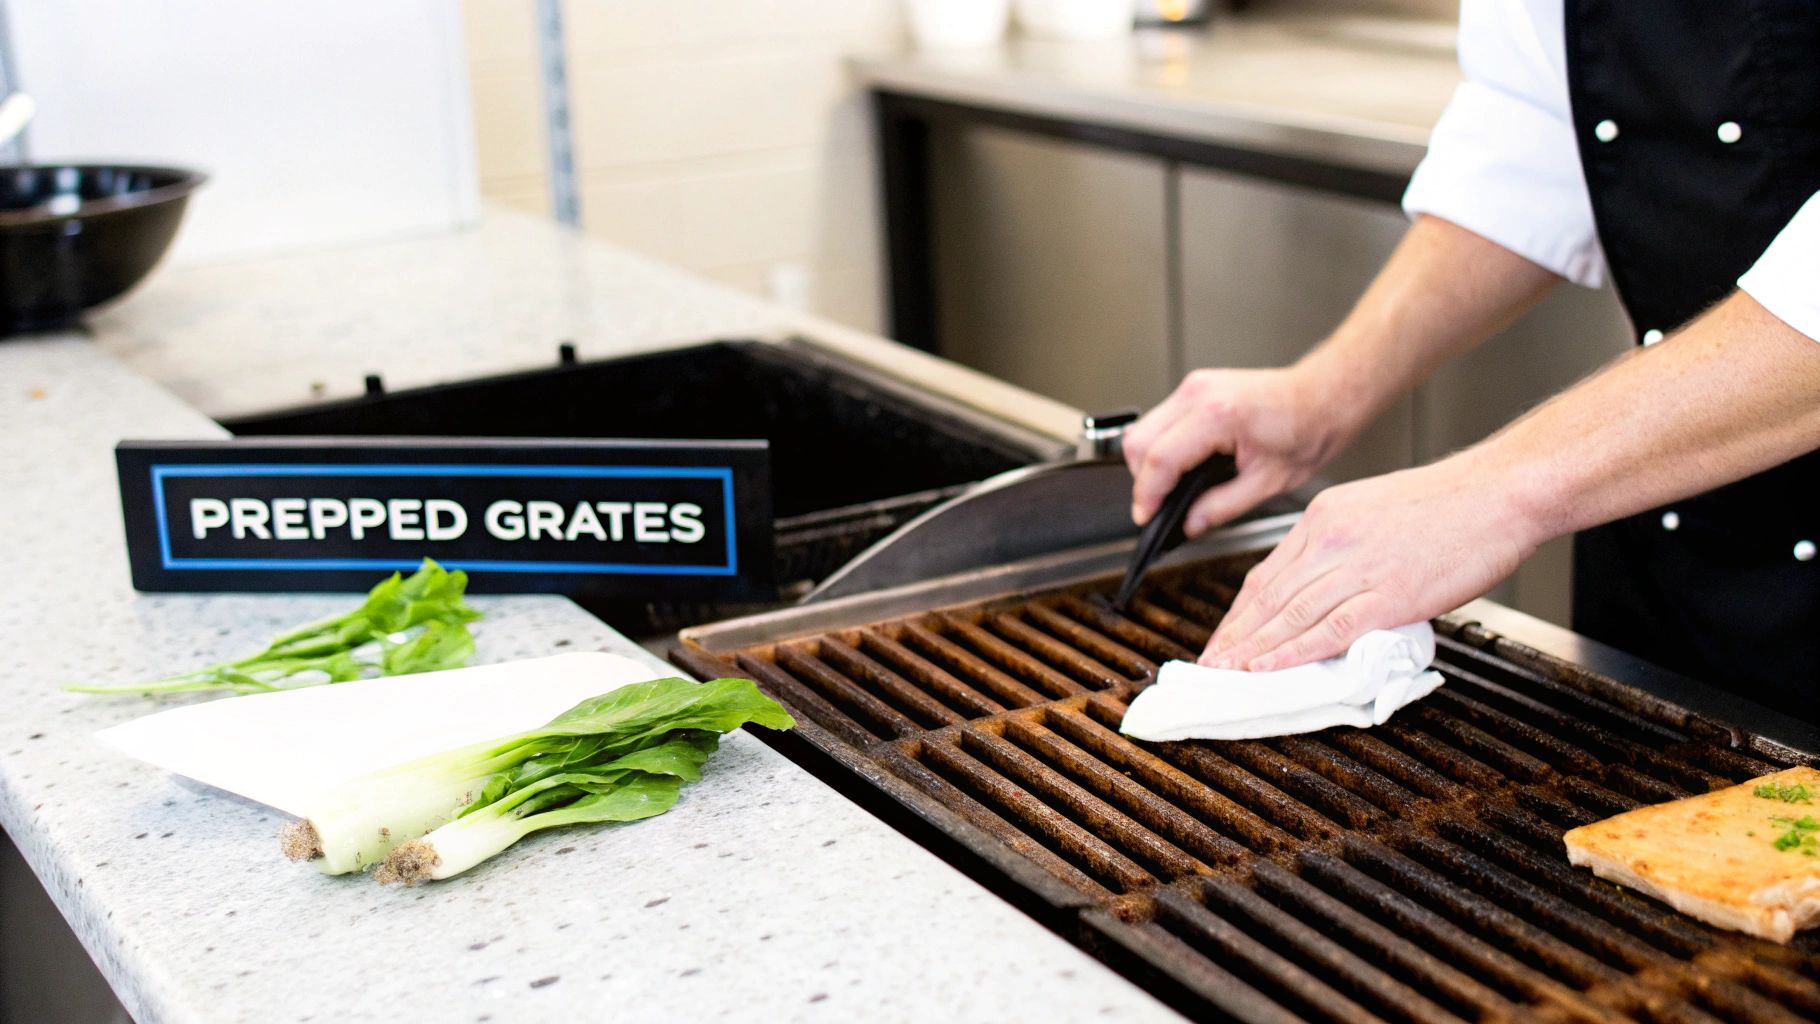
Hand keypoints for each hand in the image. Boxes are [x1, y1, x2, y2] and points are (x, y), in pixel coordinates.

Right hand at [1124, 367, 1356, 536]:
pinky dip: (1160, 446)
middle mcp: (1198, 394)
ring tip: (1171, 489)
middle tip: (1158, 509)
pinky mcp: (1195, 388)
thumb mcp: (1268, 482)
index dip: (1147, 495)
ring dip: (1149, 463)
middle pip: (1138, 442)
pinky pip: (1159, 420)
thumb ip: (1221, 507)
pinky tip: (1181, 465)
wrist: (1323, 396)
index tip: (1146, 518)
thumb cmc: (1308, 429)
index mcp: (1218, 415)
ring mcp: (1194, 387)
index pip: (1159, 460)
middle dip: (1143, 481)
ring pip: (1142, 429)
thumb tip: (1189, 523)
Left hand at [1203, 455, 1538, 670]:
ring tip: (1228, 675)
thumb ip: (1343, 546)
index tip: (1224, 637)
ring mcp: (1357, 567)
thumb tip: (1325, 584)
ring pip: (1288, 614)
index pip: (1266, 573)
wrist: (1501, 491)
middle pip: (1267, 597)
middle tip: (1210, 666)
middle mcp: (1330, 539)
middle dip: (1234, 637)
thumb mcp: (1374, 510)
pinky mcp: (1388, 594)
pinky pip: (1328, 628)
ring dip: (1253, 650)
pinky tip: (1270, 669)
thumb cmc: (1451, 503)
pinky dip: (1293, 652)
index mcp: (1324, 518)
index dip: (1239, 613)